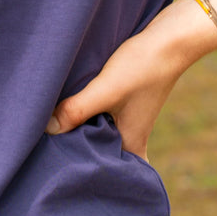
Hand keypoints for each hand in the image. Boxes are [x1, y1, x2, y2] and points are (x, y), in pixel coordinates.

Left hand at [45, 1, 216, 160]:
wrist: (169, 38)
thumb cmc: (143, 67)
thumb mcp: (106, 90)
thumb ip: (77, 110)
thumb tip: (47, 130)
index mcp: (132, 144)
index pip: (110, 175)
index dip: (90, 177)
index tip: (65, 176)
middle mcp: (130, 136)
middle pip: (99, 156)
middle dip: (77, 155)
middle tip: (48, 154)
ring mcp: (127, 118)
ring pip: (95, 133)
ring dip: (78, 131)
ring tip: (51, 131)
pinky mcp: (121, 101)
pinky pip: (98, 115)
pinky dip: (85, 114)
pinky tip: (67, 105)